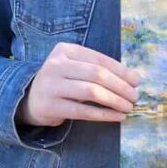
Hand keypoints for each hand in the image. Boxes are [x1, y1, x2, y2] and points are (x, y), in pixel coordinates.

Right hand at [17, 42, 140, 126]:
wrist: (29, 99)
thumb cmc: (62, 81)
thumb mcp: (76, 68)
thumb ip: (100, 69)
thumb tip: (134, 78)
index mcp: (65, 50)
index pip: (100, 59)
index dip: (121, 70)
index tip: (137, 81)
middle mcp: (56, 65)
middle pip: (97, 74)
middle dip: (120, 86)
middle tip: (134, 96)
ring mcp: (51, 85)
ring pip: (91, 92)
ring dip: (114, 100)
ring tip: (128, 107)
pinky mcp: (50, 106)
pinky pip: (83, 111)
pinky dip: (103, 114)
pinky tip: (117, 117)